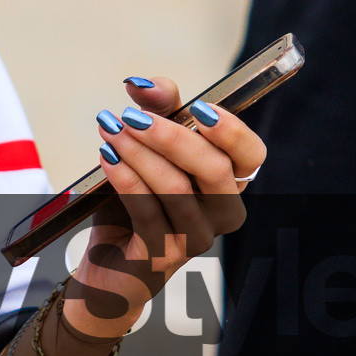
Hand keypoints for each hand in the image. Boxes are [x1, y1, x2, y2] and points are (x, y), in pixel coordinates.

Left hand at [0, 72, 265, 355]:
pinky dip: (126, 179)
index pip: (251, 155)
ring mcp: (197, 240)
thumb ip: (154, 114)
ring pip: (178, 190)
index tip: (198, 105)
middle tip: (130, 116)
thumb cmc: (131, 208)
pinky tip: (106, 159)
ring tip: (109, 131)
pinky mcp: (165, 257)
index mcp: (229, 186)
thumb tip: (143, 84)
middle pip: (215, 170)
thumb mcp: (144, 154)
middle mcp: (223, 215)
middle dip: (171, 136)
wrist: (104, 271)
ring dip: (140, 155)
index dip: (231, 130)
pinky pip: (149, 212)